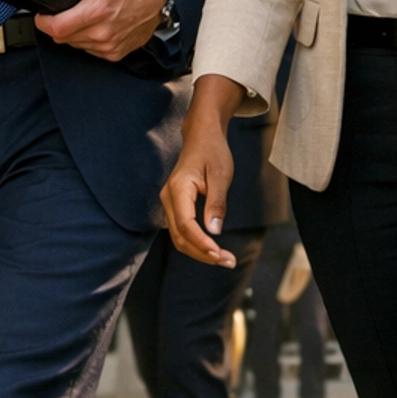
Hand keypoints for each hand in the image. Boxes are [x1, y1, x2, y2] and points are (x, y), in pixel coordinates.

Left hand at [35, 0, 168, 58]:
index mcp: (97, 10)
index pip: (57, 28)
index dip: (43, 22)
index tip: (42, 15)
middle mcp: (103, 32)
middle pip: (63, 38)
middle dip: (57, 26)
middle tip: (61, 12)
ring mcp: (110, 45)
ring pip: (76, 45)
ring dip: (72, 34)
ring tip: (80, 18)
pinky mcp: (116, 52)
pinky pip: (91, 51)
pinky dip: (87, 41)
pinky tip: (94, 27)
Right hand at [161, 74, 244, 265]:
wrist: (202, 135)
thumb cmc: (213, 151)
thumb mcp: (220, 174)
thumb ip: (217, 202)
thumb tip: (214, 231)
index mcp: (178, 188)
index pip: (185, 224)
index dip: (201, 243)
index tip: (219, 255)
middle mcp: (168, 197)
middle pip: (180, 236)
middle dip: (202, 253)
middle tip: (228, 261)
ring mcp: (169, 202)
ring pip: (179, 237)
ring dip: (199, 251)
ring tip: (224, 259)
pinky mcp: (175, 205)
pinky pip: (182, 230)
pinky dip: (196, 243)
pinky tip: (213, 248)